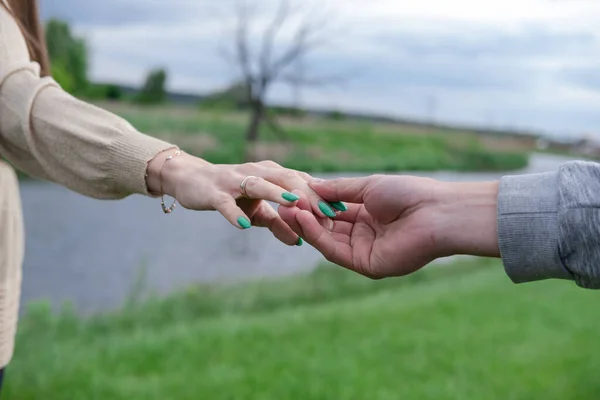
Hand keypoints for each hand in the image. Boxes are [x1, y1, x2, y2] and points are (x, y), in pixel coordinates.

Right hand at [146, 150, 342, 245]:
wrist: (191, 180)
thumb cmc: (231, 193)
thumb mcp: (258, 210)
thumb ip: (279, 223)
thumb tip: (299, 242)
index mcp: (273, 174)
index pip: (303, 182)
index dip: (323, 196)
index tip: (343, 212)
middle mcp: (258, 172)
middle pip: (288, 179)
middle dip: (309, 195)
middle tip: (328, 213)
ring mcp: (235, 181)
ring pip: (260, 184)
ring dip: (278, 194)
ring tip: (295, 204)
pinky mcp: (214, 192)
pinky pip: (226, 203)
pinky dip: (235, 213)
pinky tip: (245, 226)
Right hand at [278, 175, 499, 277]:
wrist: (436, 212)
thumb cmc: (409, 193)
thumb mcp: (367, 187)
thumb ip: (338, 189)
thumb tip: (310, 185)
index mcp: (368, 216)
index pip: (333, 212)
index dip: (313, 204)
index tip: (293, 194)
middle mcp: (364, 236)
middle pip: (327, 228)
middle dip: (305, 216)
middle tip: (284, 203)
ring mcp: (365, 252)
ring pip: (327, 240)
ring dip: (307, 226)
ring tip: (289, 209)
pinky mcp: (367, 266)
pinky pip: (335, 251)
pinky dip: (317, 236)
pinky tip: (304, 219)